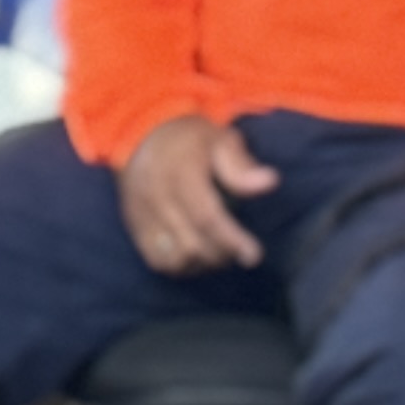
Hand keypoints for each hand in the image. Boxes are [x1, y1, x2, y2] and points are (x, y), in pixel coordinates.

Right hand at [122, 115, 278, 273]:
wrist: (138, 138)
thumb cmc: (188, 139)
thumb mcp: (219, 139)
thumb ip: (240, 164)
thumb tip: (269, 183)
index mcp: (180, 175)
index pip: (206, 217)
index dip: (231, 240)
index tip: (253, 255)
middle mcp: (157, 199)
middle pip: (191, 244)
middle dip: (221, 255)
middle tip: (240, 252)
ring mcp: (142, 217)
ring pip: (173, 258)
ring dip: (201, 264)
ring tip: (220, 255)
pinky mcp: (135, 228)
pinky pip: (156, 260)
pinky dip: (180, 266)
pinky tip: (197, 258)